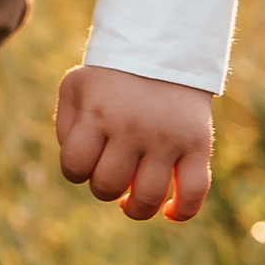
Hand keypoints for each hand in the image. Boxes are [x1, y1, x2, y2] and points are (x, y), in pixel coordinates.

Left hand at [54, 64, 212, 220]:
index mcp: (98, 114)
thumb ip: (67, 128)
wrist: (164, 52)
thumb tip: (78, 168)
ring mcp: (167, 139)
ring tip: (132, 200)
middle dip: (104, 187)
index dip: (75, 171)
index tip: (85, 160)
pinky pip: (194, 192)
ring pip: (148, 197)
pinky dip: (182, 212)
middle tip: (111, 173)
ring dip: (135, 208)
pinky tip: (169, 213)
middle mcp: (132, 128)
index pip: (74, 166)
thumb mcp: (76, 88)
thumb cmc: (112, 77)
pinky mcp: (198, 145)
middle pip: (108, 185)